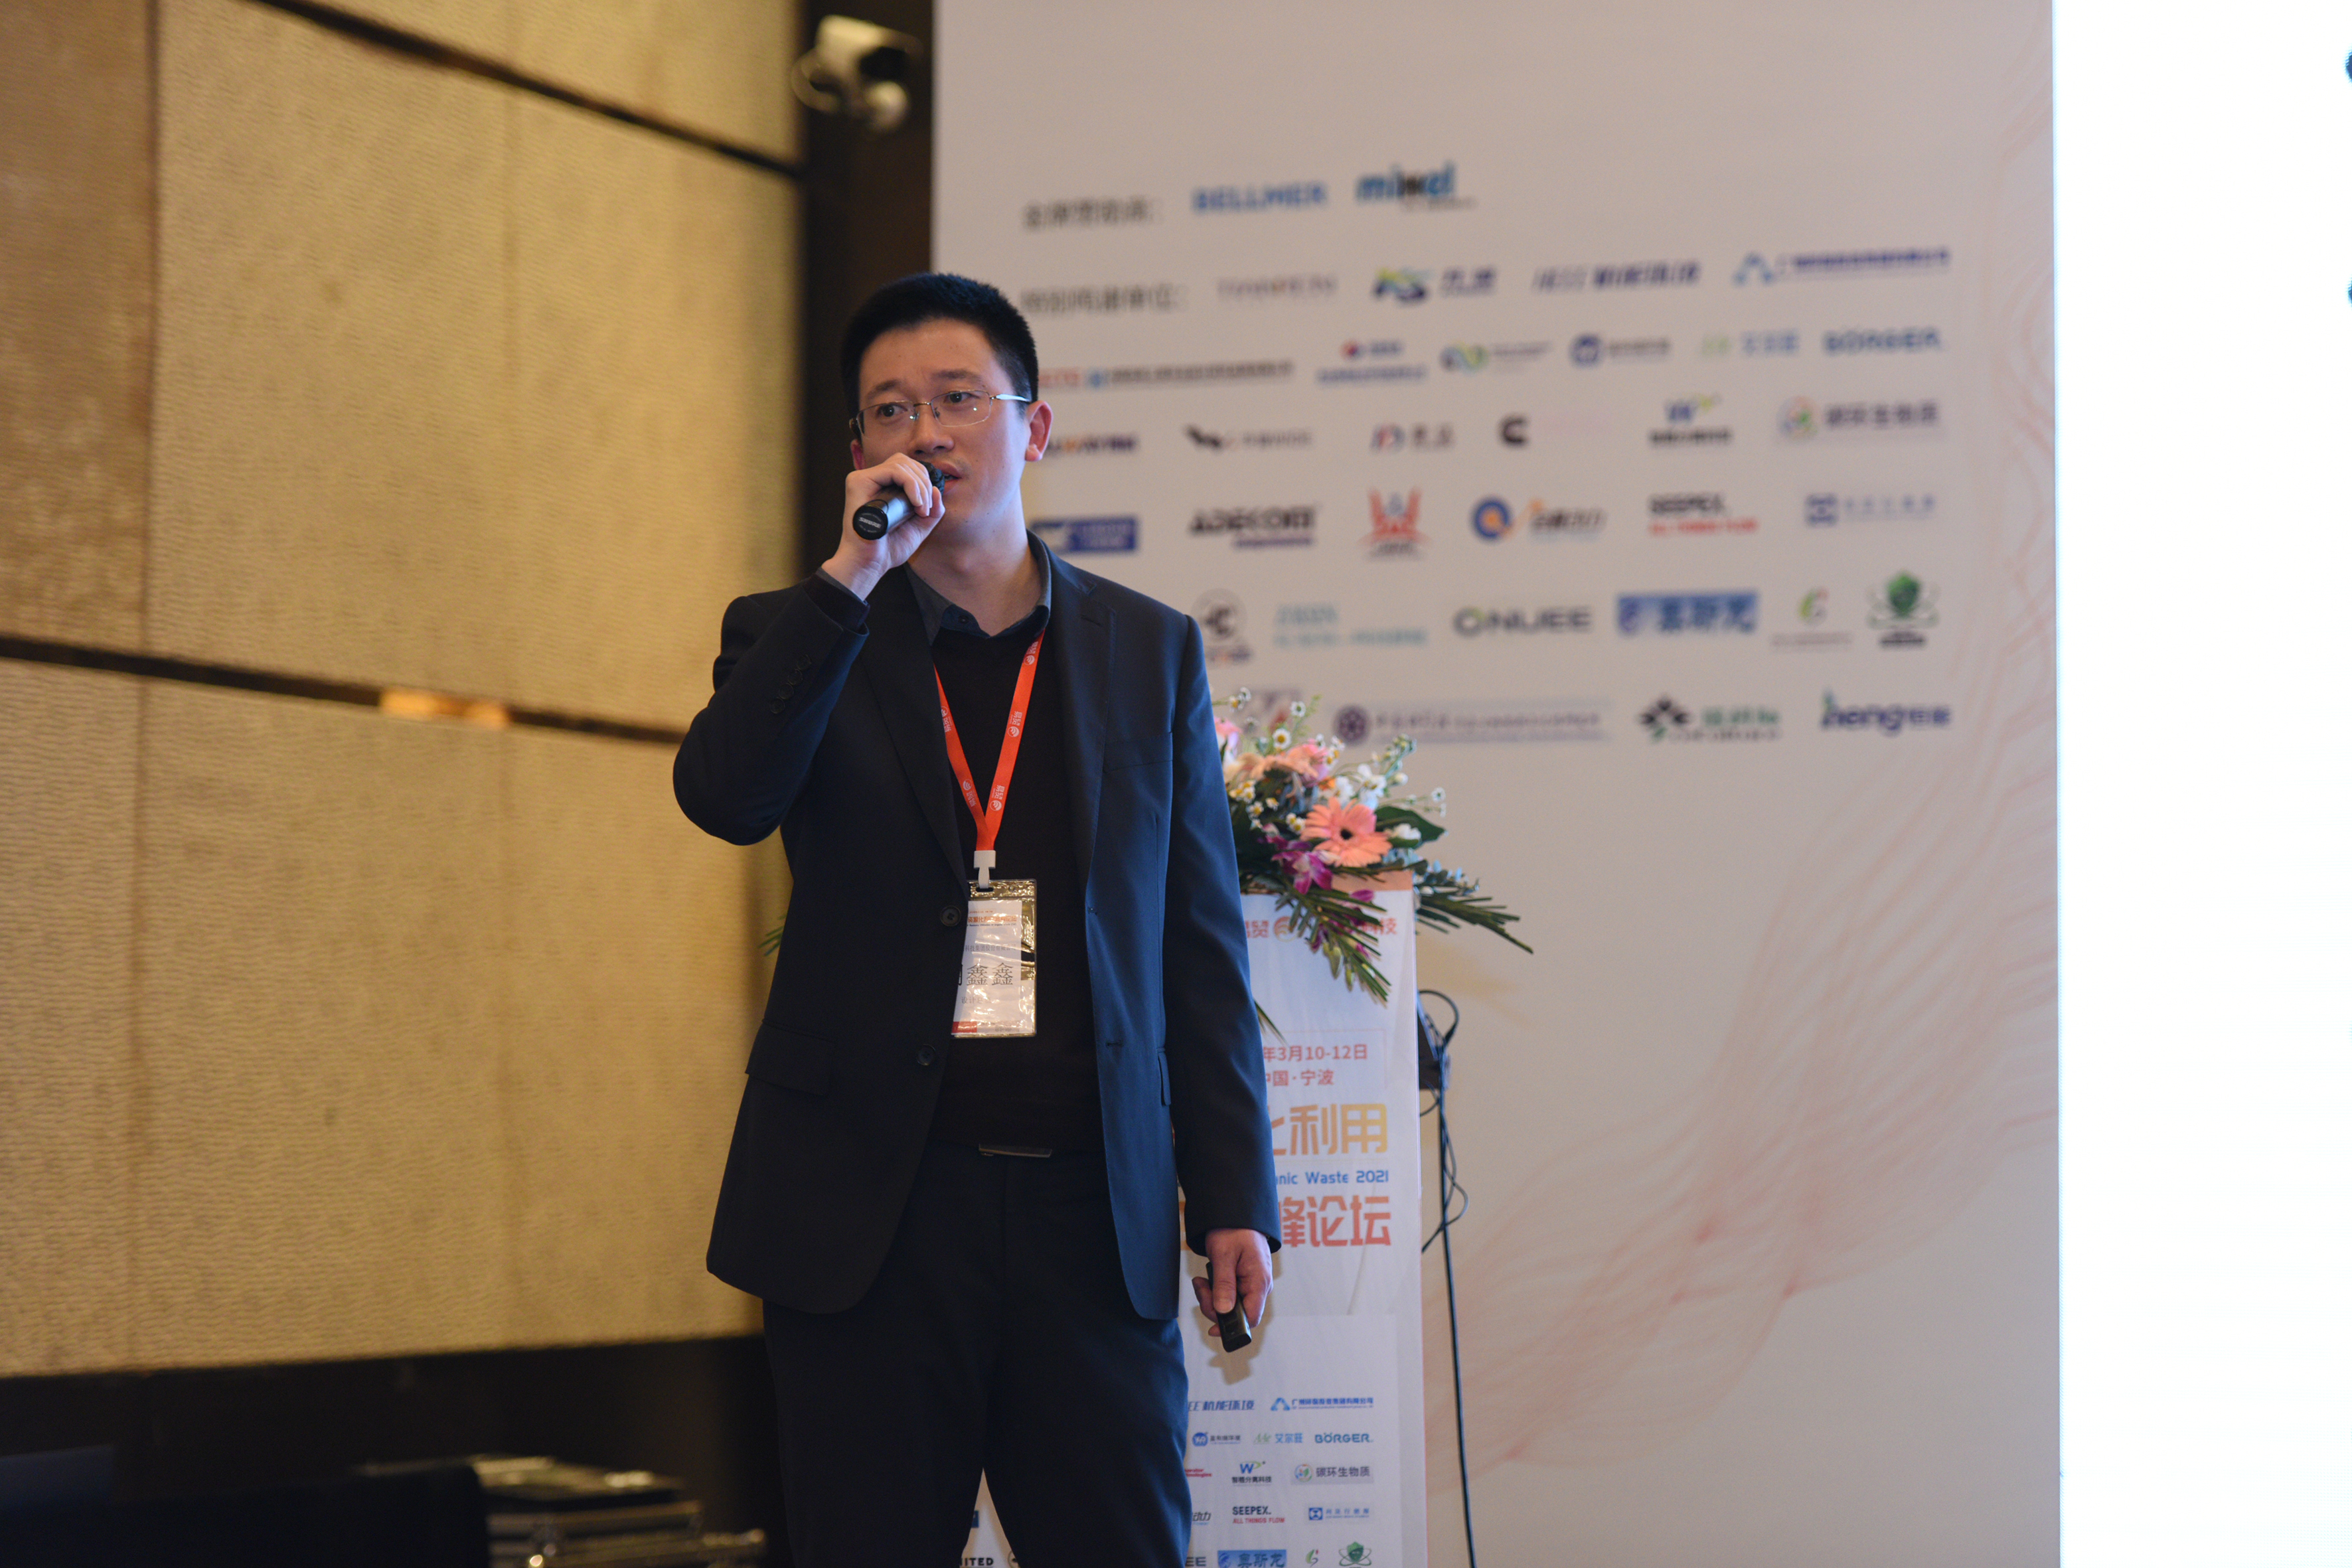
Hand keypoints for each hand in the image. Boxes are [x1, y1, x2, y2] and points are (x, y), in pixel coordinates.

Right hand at [821, 452, 945, 597]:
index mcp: (882, 487)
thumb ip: (932, 510)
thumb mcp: (919, 528)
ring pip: (901, 463)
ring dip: (920, 485)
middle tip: (926, 509)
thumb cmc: (889, 548)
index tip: (928, 508)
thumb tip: (938, 489)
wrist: (870, 563)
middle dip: (924, 482)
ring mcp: (863, 479)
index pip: (906, 467)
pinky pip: (893, 470)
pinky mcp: (859, 482)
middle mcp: (872, 480)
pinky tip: (916, 503)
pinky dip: (911, 484)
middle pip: (905, 461)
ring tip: (922, 509)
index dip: (924, 481)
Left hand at [1193, 1227, 1272, 1331]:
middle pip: (1237, 1314)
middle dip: (1214, 1306)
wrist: (1235, 1214)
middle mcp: (1259, 1287)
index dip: (1233, 1328)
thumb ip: (1224, 1285)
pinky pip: (1228, 1295)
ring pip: (1230, 1306)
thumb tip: (1223, 1311)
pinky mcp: (1243, 1282)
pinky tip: (1206, 1279)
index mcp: (1259, 1282)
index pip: (1251, 1318)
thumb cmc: (1234, 1230)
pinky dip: (1214, 1291)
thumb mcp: (1224, 1256)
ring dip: (1211, 1298)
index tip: (1213, 1328)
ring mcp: (1251, 1285)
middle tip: (1200, 1287)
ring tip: (1200, 1281)